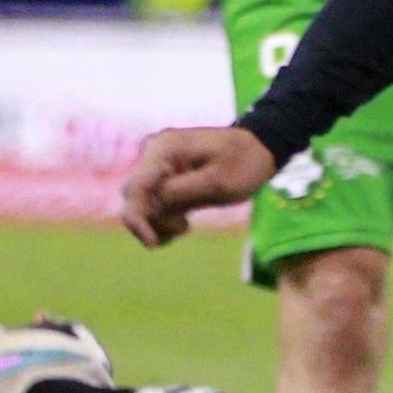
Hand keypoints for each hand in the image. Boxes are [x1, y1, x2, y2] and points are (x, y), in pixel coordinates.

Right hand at [119, 126, 275, 248]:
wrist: (259, 150)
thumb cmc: (245, 163)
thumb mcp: (219, 181)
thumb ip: (181, 192)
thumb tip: (151, 204)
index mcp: (164, 150)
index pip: (136, 188)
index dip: (137, 218)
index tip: (153, 243)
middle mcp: (154, 155)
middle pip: (133, 197)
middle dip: (152, 221)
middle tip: (184, 227)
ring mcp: (158, 166)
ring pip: (141, 204)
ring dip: (158, 222)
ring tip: (185, 226)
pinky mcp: (164, 179)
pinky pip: (153, 204)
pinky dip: (162, 219)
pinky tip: (182, 225)